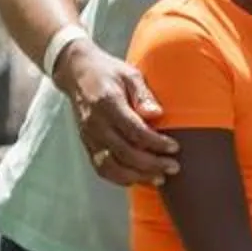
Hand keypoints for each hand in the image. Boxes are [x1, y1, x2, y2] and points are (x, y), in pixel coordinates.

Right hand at [60, 39, 176, 186]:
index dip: (156, 143)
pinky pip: (101, 167)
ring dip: (137, 176)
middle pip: (124, 152)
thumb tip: (156, 114)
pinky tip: (139, 178)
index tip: (174, 147)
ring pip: (111, 166)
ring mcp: (89, 136)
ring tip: (159, 178)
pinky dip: (120, 177)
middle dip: (152, 164)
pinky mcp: (86, 143)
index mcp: (107, 104)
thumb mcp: (130, 74)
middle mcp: (95, 123)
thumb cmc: (109, 72)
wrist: (77, 72)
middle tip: (173, 167)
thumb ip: (144, 95)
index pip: (134, 131)